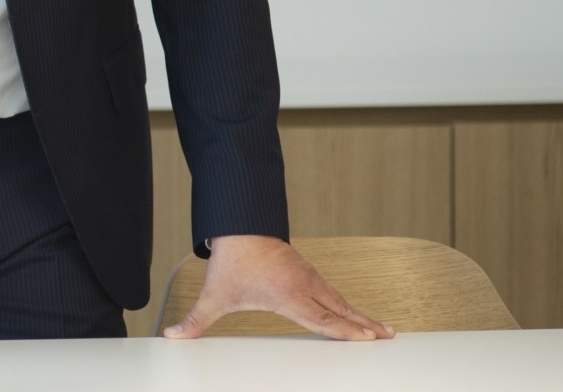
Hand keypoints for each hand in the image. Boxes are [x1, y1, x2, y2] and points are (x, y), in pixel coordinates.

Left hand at [163, 235, 395, 339]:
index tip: (369, 339)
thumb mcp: (214, 295)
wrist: (238, 223)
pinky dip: (346, 302)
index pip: (323, 319)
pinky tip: (352, 311)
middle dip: (365, 325)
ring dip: (360, 314)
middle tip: (389, 337)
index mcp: (287, 295)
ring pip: (339, 299)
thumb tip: (173, 335)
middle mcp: (303, 285)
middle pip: (341, 309)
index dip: (346, 331)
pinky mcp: (305, 270)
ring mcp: (307, 276)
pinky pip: (331, 290)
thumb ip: (196, 319)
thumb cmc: (230, 260)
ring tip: (381, 329)